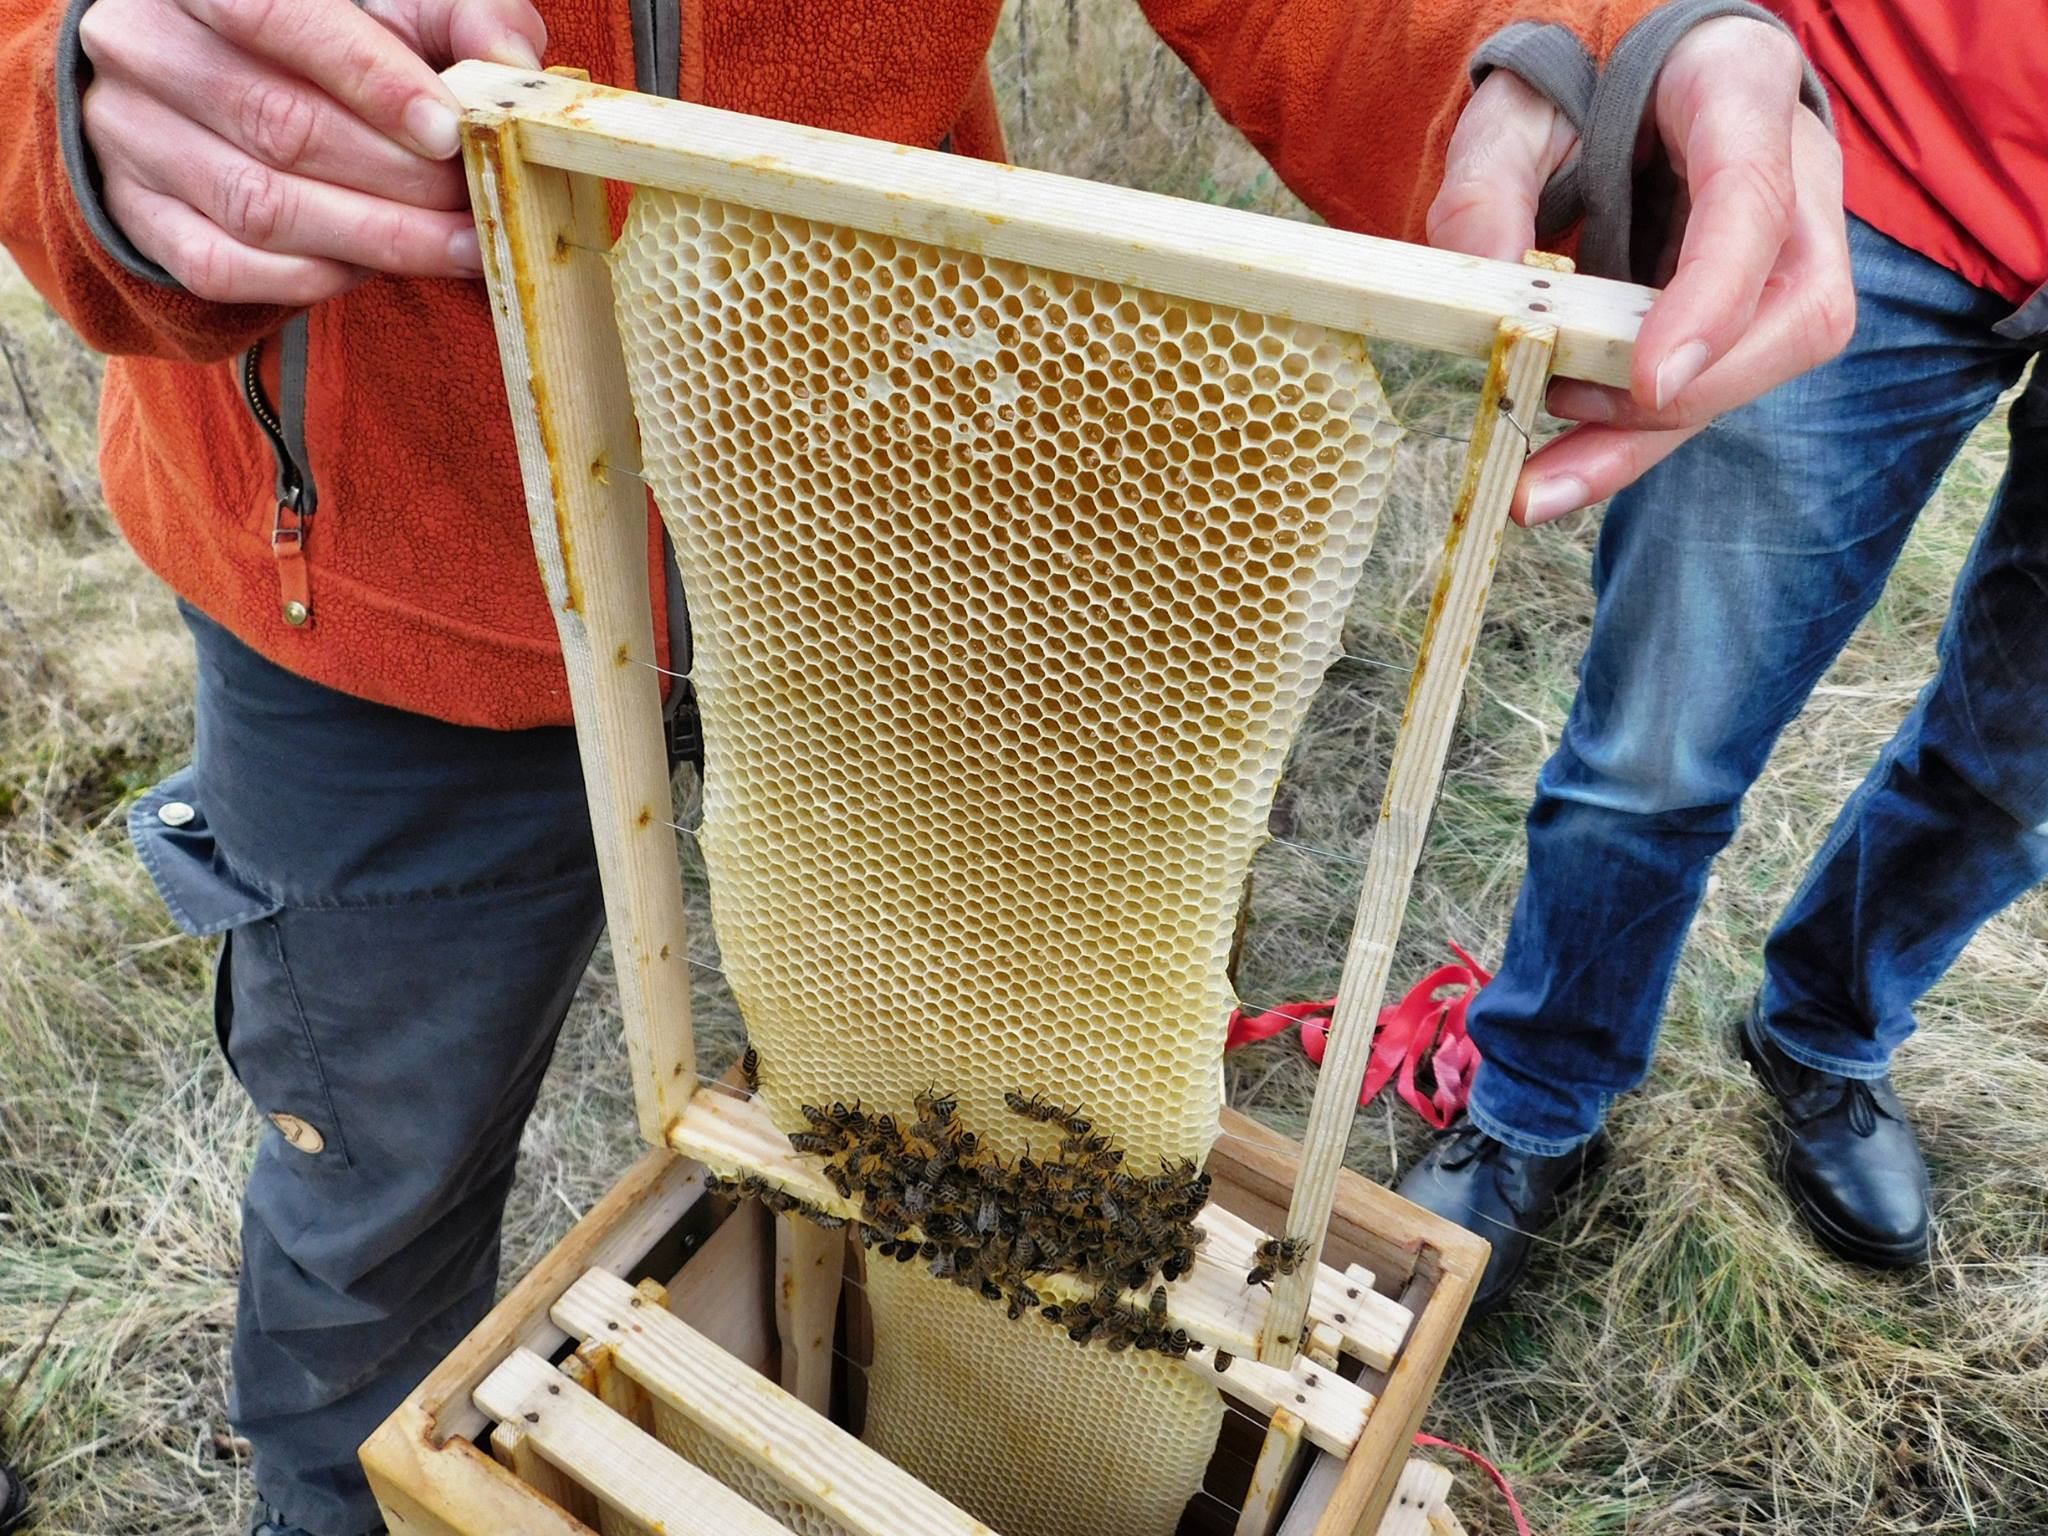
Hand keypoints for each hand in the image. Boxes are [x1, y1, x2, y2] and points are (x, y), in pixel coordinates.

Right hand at [78, 0, 546, 305]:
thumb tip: (511, 59)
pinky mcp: (139, 214)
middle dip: (399, 180)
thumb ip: (455, 15)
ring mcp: (131, 134)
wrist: (207, 68)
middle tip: (478, 207)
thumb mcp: (388, 2)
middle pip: (280, 126)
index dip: (371, 79)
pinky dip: (314, 277)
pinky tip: (373, 266)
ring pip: (260, 207)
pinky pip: (227, 267)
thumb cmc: (320, 31)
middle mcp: (147, 47)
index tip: (448, 132)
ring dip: (375, 239)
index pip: (279, 16)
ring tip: (454, 246)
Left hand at [1428, 17, 1853, 524]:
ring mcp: (1784, 243)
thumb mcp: (1509, 107)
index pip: (1755, 201)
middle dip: (1693, 392)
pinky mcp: (1746, 304)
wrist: (1603, 71)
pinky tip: (1553, 476)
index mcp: (1739, 86)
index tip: (1651, 378)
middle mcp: (1792, 169)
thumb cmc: (1567, 78)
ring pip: (1757, 366)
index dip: (1714, 296)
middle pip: (1796, 309)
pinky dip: (1627, 439)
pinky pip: (1705, 385)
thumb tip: (1490, 293)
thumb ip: (1487, 184)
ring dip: (1644, 438)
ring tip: (1536, 486)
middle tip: (1567, 420)